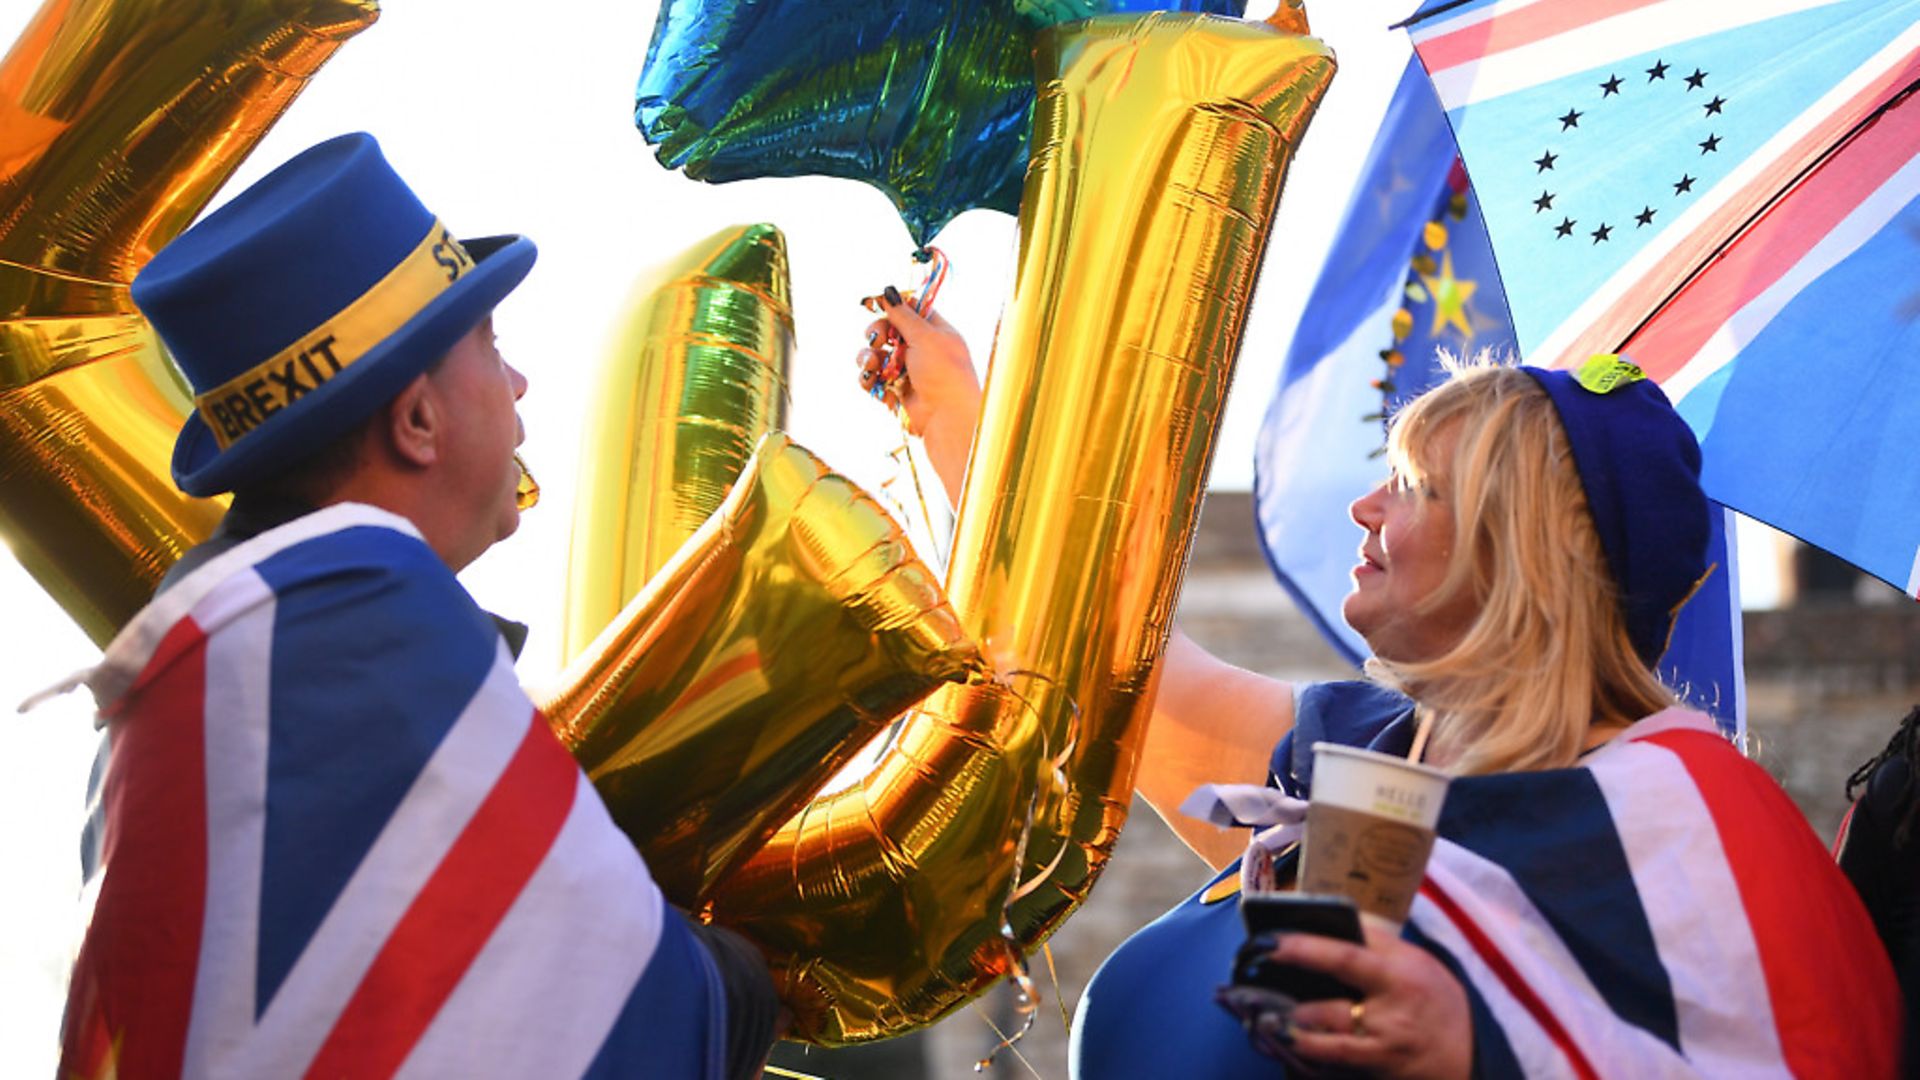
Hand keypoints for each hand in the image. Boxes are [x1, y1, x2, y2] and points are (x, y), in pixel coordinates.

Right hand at [855, 296, 980, 438]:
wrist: (946, 417)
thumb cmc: (943, 373)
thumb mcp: (925, 336)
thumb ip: (903, 315)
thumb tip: (889, 291)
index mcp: (935, 332)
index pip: (911, 310)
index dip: (893, 307)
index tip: (875, 305)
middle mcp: (921, 349)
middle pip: (888, 331)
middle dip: (876, 334)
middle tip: (877, 340)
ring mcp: (907, 370)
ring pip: (876, 355)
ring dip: (868, 357)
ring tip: (871, 365)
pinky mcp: (895, 390)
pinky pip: (874, 378)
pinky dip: (869, 378)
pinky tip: (872, 381)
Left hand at [1247, 923, 1471, 1079]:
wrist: (1472, 1054)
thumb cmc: (1438, 999)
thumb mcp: (1416, 961)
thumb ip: (1376, 942)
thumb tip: (1330, 917)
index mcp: (1399, 977)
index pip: (1345, 958)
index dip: (1304, 949)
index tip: (1269, 941)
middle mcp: (1389, 1017)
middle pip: (1329, 1011)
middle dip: (1286, 1004)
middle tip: (1244, 990)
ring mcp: (1382, 1051)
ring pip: (1327, 1046)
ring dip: (1290, 1034)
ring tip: (1261, 1020)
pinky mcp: (1376, 1074)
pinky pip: (1334, 1067)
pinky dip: (1306, 1057)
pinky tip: (1281, 1045)